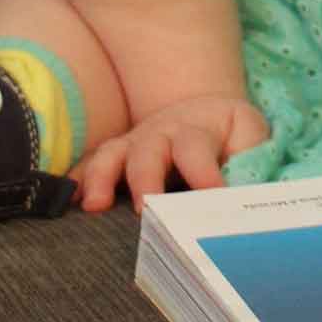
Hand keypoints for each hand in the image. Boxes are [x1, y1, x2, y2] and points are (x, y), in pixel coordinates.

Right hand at [70, 94, 269, 213]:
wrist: (205, 112)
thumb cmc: (231, 135)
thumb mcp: (251, 139)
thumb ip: (252, 165)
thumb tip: (250, 200)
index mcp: (198, 129)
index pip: (197, 149)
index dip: (203, 173)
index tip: (210, 198)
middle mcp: (160, 133)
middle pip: (149, 151)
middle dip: (145, 179)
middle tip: (145, 209)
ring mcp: (132, 145)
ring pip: (111, 155)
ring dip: (101, 179)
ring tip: (94, 207)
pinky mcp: (115, 158)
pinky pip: (89, 167)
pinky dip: (78, 183)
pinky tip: (68, 205)